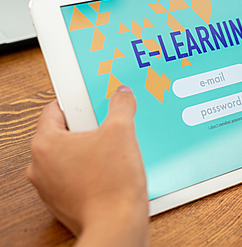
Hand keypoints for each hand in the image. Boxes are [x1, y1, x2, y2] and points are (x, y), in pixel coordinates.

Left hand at [27, 86, 148, 246]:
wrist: (118, 225)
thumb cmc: (112, 185)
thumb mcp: (121, 131)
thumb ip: (121, 106)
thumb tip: (122, 95)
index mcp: (45, 144)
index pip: (55, 109)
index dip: (78, 101)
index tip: (93, 101)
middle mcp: (41, 166)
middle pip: (66, 133)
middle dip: (90, 128)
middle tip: (110, 129)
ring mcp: (51, 187)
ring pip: (73, 156)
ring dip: (93, 150)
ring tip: (115, 152)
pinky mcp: (65, 202)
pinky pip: (78, 176)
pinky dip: (94, 171)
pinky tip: (114, 171)